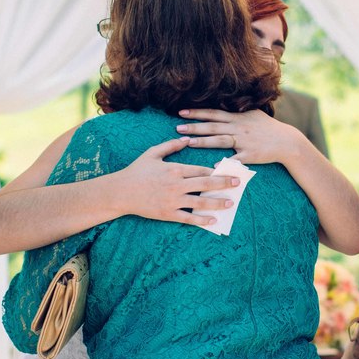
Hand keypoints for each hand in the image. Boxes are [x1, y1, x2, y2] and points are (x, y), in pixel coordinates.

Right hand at [112, 138, 238, 225]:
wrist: (120, 192)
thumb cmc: (136, 171)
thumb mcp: (152, 154)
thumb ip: (170, 146)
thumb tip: (185, 138)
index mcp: (174, 169)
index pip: (200, 170)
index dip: (215, 171)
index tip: (227, 171)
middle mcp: (177, 185)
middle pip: (206, 184)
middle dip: (224, 183)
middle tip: (237, 183)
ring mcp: (173, 200)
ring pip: (201, 202)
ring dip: (218, 202)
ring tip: (231, 203)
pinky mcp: (168, 213)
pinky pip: (189, 217)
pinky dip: (202, 219)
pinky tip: (213, 220)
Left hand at [177, 109, 306, 164]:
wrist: (287, 142)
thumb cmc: (268, 129)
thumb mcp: (253, 114)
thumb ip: (237, 112)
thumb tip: (222, 107)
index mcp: (238, 118)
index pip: (213, 113)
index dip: (197, 113)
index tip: (180, 112)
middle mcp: (239, 127)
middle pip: (213, 126)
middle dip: (194, 126)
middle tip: (177, 128)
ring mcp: (244, 141)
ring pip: (221, 140)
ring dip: (204, 141)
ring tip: (189, 143)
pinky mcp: (251, 154)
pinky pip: (236, 158)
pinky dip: (226, 161)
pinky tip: (214, 165)